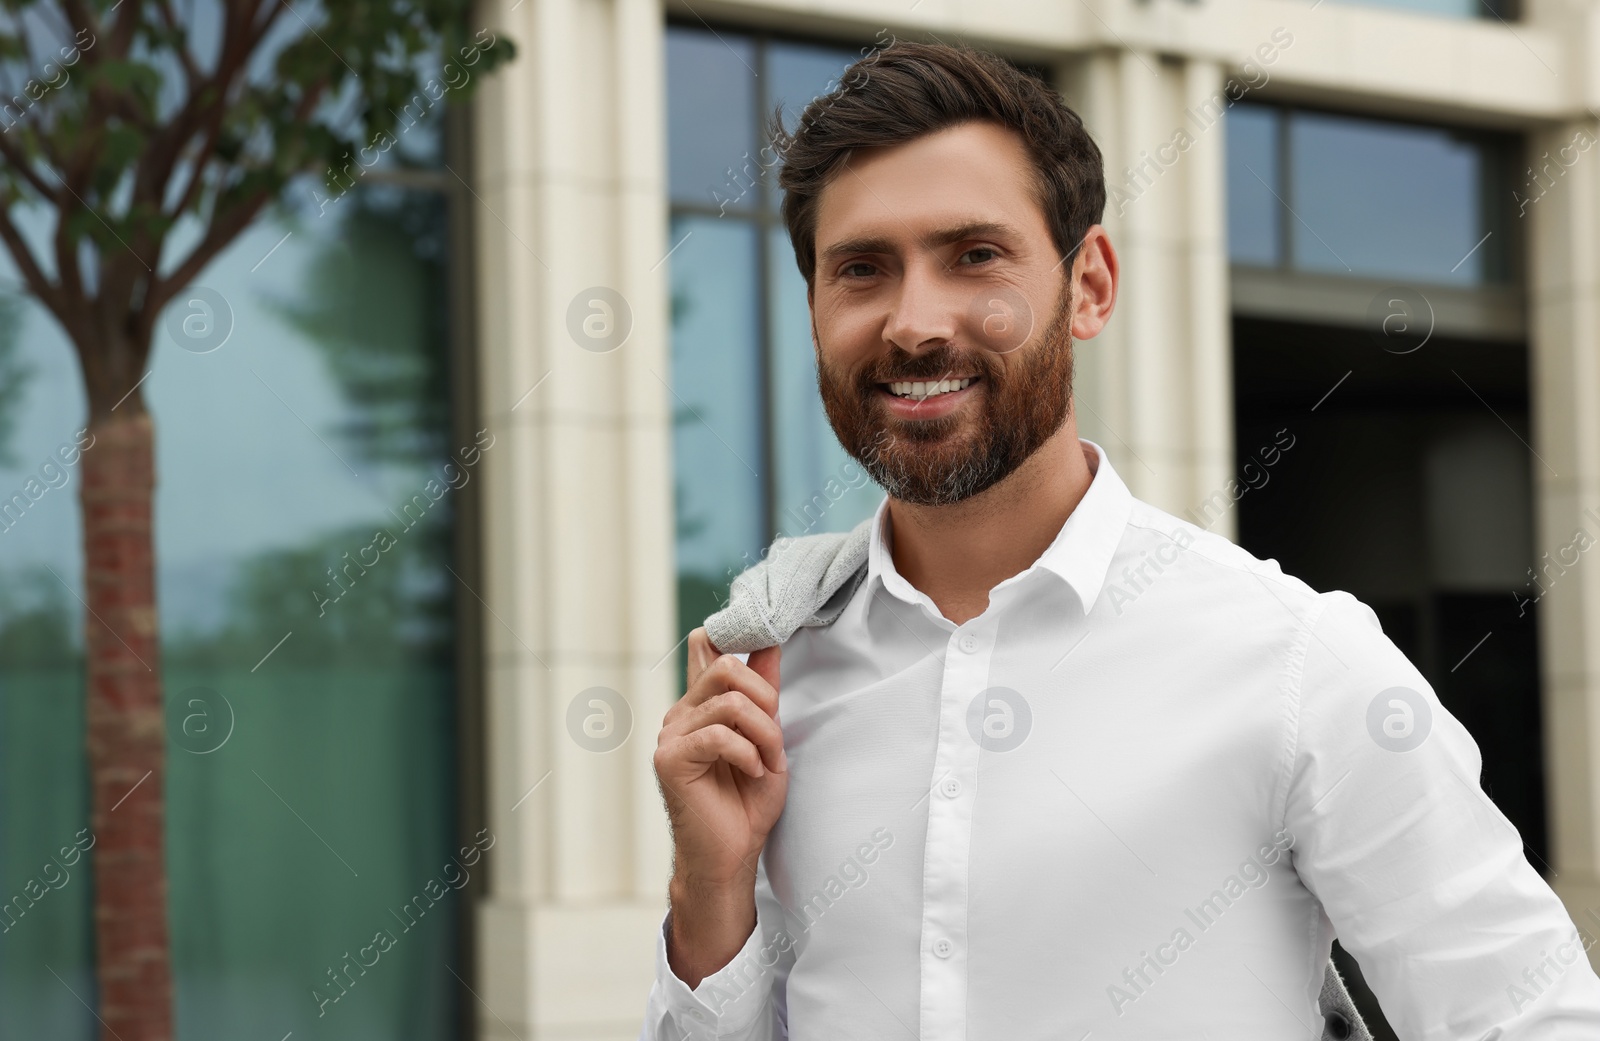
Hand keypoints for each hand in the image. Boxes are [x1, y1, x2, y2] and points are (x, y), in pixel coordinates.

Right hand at [654, 627, 786, 985]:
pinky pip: (718, 736)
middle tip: (774, 736)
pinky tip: (751, 773)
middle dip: (765, 697)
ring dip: (764, 734)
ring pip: (730, 703)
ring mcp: (671, 734)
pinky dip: (747, 754)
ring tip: (766, 763)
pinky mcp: (670, 759)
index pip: (708, 648)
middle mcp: (682, 713)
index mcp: (702, 705)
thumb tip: (771, 643)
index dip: (734, 635)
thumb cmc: (747, 802)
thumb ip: (765, 692)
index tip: (769, 641)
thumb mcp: (768, 738)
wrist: (733, 854)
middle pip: (726, 666)